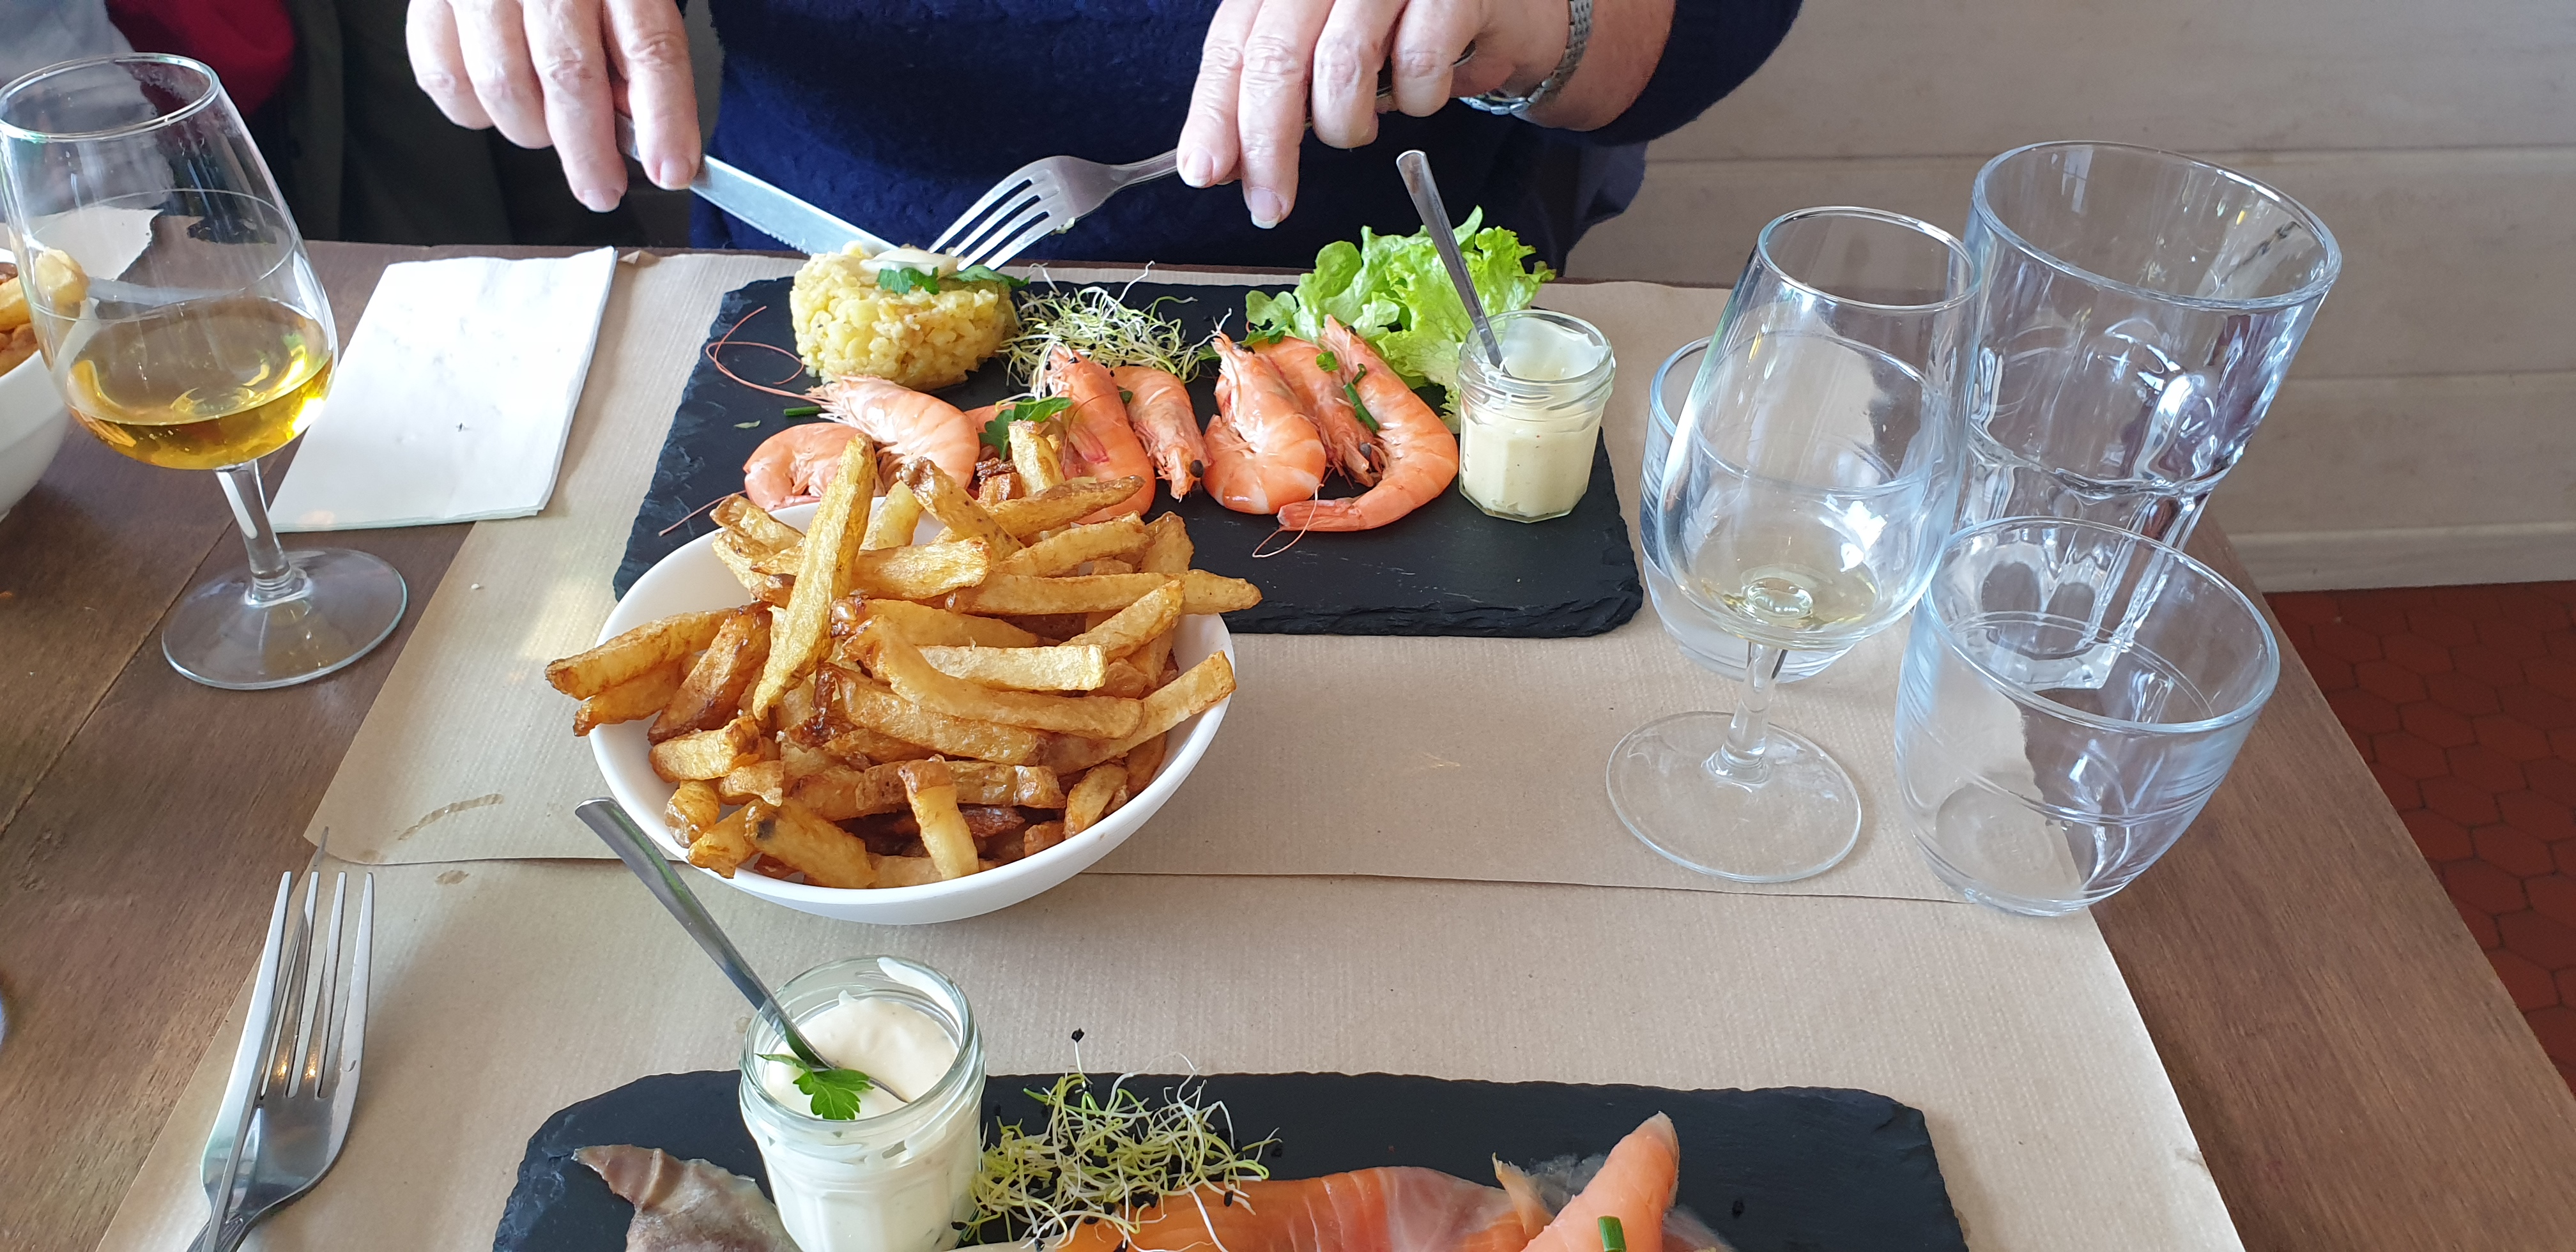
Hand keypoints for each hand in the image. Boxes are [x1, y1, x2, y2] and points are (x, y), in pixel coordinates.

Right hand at [406, 0, 701, 211]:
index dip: (664, 118)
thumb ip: (634, 50)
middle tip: (602, 188)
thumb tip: (639, 127)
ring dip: (531, 130)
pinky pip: (444, 78)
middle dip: (590, 152)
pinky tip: (497, 105)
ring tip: (548, 127)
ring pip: (504, 86)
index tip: (671, 170)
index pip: (649, 47)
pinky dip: (474, 111)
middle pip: (570, 75)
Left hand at [1177, 0, 1565, 228]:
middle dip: (1269, 145)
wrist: (1512, 8)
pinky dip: (1417, 100)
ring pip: (1343, 64)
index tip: (1205, 171)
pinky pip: (1420, 66)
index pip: (1233, 41)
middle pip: (1276, 57)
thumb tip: (1217, 162)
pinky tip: (1424, 90)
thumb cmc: (1409, 30)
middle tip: (1269, 205)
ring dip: (1348, 123)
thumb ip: (1271, 93)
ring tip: (1361, 127)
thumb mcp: (1326, 54)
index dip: (1215, 111)